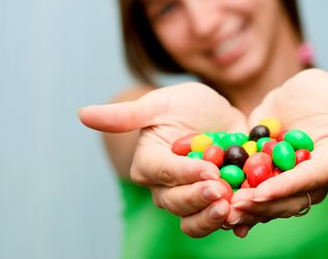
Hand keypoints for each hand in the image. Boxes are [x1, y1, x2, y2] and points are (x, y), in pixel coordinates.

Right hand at [79, 82, 247, 236]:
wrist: (217, 116)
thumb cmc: (185, 105)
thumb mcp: (160, 104)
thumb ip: (126, 115)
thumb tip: (81, 114)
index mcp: (150, 164)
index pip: (163, 173)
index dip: (184, 174)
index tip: (208, 170)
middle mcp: (167, 187)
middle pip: (177, 202)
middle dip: (200, 199)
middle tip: (222, 191)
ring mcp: (192, 197)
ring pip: (196, 219)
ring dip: (214, 218)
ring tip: (235, 209)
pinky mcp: (216, 201)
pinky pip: (222, 220)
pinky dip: (235, 224)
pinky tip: (246, 223)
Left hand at [226, 69, 327, 236]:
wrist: (305, 95)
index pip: (313, 179)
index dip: (289, 186)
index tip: (263, 191)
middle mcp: (311, 176)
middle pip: (289, 198)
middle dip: (262, 204)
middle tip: (234, 206)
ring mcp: (287, 176)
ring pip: (270, 200)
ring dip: (247, 207)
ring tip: (220, 209)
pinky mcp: (267, 171)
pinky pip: (253, 190)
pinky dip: (238, 200)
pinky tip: (220, 209)